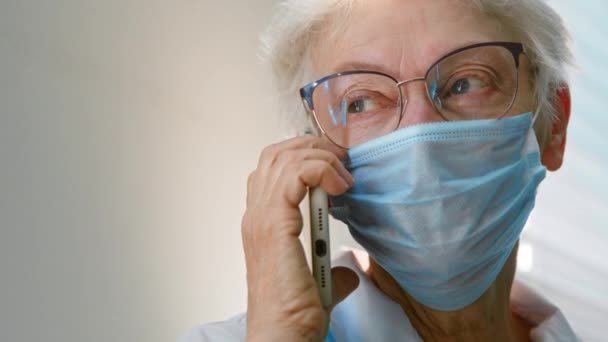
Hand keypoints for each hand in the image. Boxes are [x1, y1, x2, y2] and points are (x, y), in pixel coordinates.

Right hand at [242, 135, 358, 340]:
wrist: (282, 335)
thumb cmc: (294, 314)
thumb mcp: (316, 283)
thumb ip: (328, 269)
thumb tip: (347, 270)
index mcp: (261, 223)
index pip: (272, 168)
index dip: (304, 157)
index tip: (335, 167)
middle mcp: (256, 215)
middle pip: (276, 153)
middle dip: (314, 148)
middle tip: (341, 162)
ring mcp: (261, 217)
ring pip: (285, 157)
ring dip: (321, 157)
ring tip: (344, 175)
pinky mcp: (275, 223)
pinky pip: (297, 173)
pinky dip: (321, 169)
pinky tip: (340, 187)